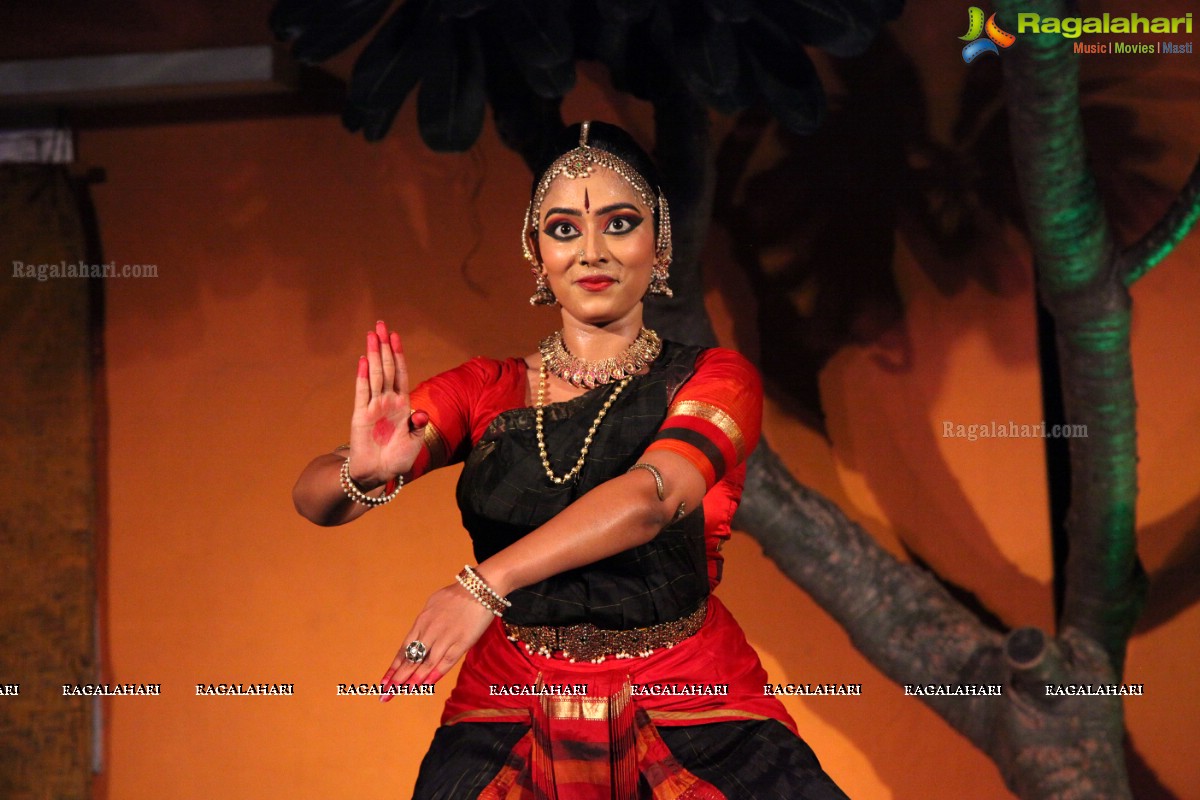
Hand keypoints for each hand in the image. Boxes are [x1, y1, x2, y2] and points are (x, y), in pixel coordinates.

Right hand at [347, 320, 428, 486]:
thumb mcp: (414, 442)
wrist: (379, 474)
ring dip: (373, 354)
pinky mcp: (360, 416)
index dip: (398, 354)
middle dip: (384, 346)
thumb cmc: (398, 458)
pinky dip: (362, 377)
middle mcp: (387, 401)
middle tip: (380, 324)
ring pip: (374, 375)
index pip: (400, 373)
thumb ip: (417, 426)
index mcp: (402, 404)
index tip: (395, 336)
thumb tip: (421, 413)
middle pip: (386, 368)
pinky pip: (361, 393)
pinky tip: (362, 361)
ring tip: (371, 335)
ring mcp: (373, 407)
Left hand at [378, 583, 494, 699]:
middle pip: (412, 659)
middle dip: (398, 678)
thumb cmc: (456, 595)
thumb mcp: (433, 604)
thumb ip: (425, 622)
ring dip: (414, 679)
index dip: (394, 667)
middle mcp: (431, 631)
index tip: (384, 682)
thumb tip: (418, 637)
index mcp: (422, 621)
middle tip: (386, 695)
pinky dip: (436, 673)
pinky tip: (426, 684)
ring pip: (427, 662)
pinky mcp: (462, 641)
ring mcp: (446, 637)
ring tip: (402, 693)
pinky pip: (447, 660)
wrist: (479, 588)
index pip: (404, 649)